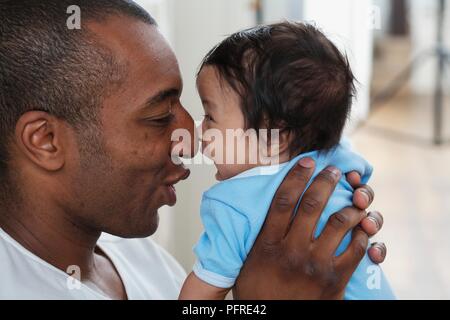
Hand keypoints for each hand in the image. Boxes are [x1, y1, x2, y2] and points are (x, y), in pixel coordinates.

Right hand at [233, 157, 380, 299]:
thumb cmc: (259, 292)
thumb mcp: (248, 263)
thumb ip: (257, 237)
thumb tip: (256, 211)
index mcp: (268, 245)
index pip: (283, 202)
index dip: (296, 177)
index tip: (307, 162)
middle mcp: (292, 251)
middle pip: (312, 206)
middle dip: (326, 182)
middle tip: (334, 172)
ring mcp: (316, 265)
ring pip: (339, 223)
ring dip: (349, 206)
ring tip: (354, 198)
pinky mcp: (335, 280)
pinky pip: (357, 250)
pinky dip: (363, 234)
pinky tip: (362, 227)